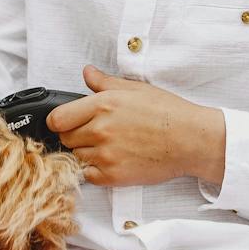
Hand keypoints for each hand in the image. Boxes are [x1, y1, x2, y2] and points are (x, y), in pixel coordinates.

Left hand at [45, 65, 225, 187]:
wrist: (191, 140)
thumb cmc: (168, 113)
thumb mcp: (135, 89)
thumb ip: (104, 83)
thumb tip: (87, 73)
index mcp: (102, 105)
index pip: (57, 119)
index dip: (59, 121)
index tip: (67, 122)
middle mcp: (100, 130)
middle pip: (66, 139)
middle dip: (76, 136)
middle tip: (96, 133)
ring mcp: (106, 155)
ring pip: (77, 157)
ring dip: (87, 153)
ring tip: (109, 146)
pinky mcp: (113, 176)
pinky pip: (88, 176)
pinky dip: (95, 171)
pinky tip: (112, 161)